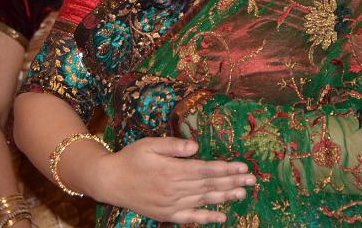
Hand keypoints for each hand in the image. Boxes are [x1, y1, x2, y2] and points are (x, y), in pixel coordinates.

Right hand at [85, 136, 255, 223]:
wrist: (109, 181)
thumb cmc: (131, 158)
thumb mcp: (150, 144)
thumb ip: (174, 146)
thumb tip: (196, 146)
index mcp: (172, 171)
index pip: (206, 170)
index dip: (226, 169)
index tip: (243, 166)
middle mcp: (174, 189)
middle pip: (209, 185)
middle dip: (232, 182)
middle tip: (252, 180)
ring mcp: (171, 204)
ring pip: (203, 201)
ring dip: (225, 197)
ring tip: (243, 194)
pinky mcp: (166, 215)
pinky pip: (190, 218)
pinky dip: (207, 218)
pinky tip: (222, 217)